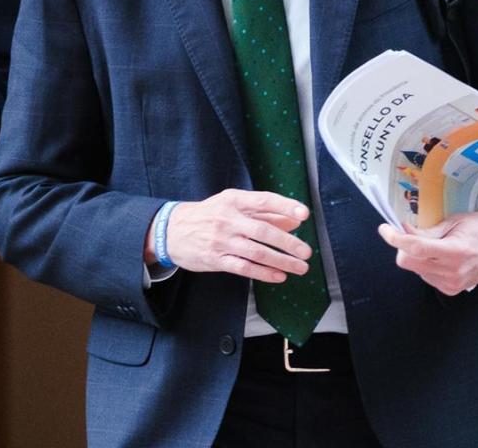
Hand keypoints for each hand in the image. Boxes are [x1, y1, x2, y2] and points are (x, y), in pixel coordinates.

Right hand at [155, 189, 314, 283]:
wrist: (171, 230)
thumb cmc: (207, 215)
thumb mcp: (231, 205)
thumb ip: (263, 212)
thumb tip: (293, 219)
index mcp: (233, 201)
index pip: (263, 201)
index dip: (285, 206)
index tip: (304, 214)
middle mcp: (227, 219)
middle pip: (263, 231)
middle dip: (288, 242)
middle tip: (306, 251)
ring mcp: (221, 241)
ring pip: (256, 252)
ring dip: (281, 261)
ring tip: (299, 267)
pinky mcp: (215, 259)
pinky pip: (244, 268)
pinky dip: (263, 273)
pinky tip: (278, 276)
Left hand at [378, 206, 477, 294]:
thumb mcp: (453, 222)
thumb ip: (427, 230)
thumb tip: (402, 230)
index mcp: (455, 251)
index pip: (415, 248)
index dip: (395, 238)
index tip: (385, 229)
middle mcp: (453, 271)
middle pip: (408, 262)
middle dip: (403, 247)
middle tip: (408, 233)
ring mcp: (452, 283)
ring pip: (415, 269)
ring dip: (415, 256)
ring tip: (433, 245)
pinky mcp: (452, 290)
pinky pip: (425, 277)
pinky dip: (425, 265)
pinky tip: (439, 257)